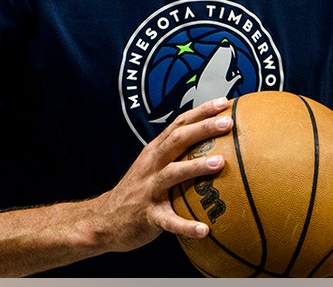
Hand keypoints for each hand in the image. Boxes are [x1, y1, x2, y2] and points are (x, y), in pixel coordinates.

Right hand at [92, 97, 233, 252]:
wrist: (104, 219)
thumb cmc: (138, 191)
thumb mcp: (152, 167)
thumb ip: (176, 156)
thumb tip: (213, 148)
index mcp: (154, 152)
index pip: (178, 124)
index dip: (201, 112)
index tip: (224, 103)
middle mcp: (151, 166)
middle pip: (176, 140)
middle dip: (202, 129)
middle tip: (228, 122)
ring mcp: (148, 190)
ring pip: (172, 174)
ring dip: (196, 167)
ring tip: (220, 163)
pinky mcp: (148, 216)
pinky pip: (169, 221)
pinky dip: (186, 225)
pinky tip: (204, 230)